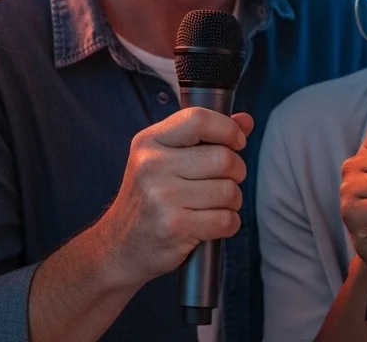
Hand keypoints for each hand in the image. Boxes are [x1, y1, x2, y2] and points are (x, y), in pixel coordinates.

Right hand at [95, 107, 252, 285]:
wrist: (119, 247)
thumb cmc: (149, 198)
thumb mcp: (165, 158)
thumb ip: (205, 136)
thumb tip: (246, 120)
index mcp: (149, 141)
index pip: (199, 119)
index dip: (228, 129)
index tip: (236, 142)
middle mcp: (152, 165)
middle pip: (224, 158)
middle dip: (236, 172)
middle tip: (223, 181)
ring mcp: (162, 197)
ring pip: (229, 191)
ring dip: (232, 201)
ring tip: (214, 205)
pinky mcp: (174, 227)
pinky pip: (226, 220)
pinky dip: (229, 223)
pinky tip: (211, 224)